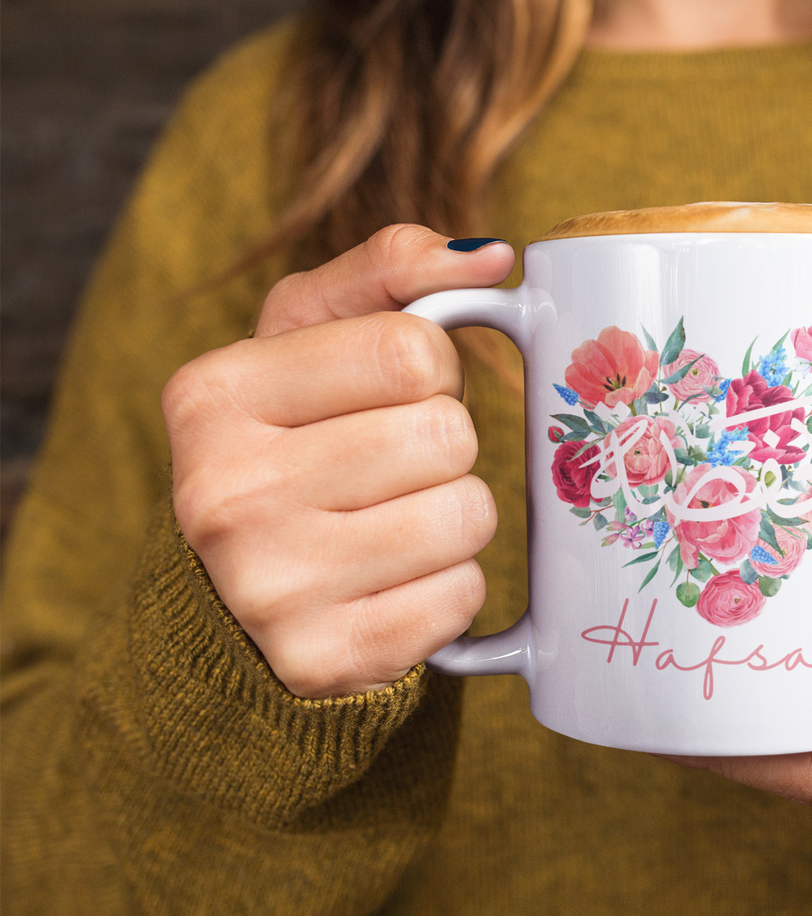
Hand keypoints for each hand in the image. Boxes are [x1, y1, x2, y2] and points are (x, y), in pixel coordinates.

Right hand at [164, 226, 512, 697]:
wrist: (237, 603)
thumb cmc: (295, 444)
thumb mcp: (310, 338)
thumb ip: (390, 272)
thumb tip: (493, 258)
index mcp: (214, 394)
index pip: (410, 349)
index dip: (431, 369)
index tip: (394, 395)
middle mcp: (222, 491)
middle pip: (445, 434)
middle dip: (444, 446)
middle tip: (393, 467)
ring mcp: (267, 586)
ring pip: (466, 514)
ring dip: (457, 516)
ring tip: (396, 522)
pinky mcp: (323, 658)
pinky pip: (462, 596)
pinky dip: (450, 587)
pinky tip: (395, 583)